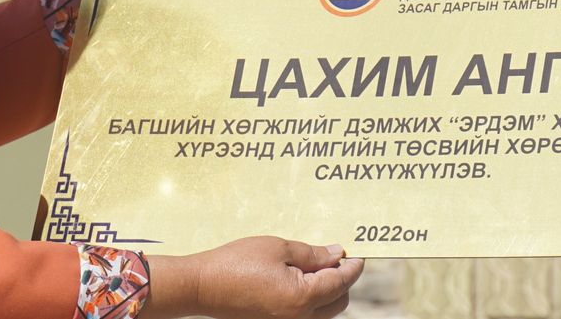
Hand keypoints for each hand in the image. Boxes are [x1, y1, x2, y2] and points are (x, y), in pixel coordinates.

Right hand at [144, 237, 362, 318]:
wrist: (202, 286)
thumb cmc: (237, 262)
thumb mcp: (278, 248)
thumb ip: (312, 254)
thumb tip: (337, 255)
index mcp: (302, 297)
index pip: (341, 282)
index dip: (353, 267)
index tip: (358, 256)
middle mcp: (298, 318)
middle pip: (338, 303)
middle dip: (343, 281)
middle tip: (336, 259)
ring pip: (323, 312)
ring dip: (328, 292)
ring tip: (317, 267)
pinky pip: (305, 316)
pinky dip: (311, 300)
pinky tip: (301, 280)